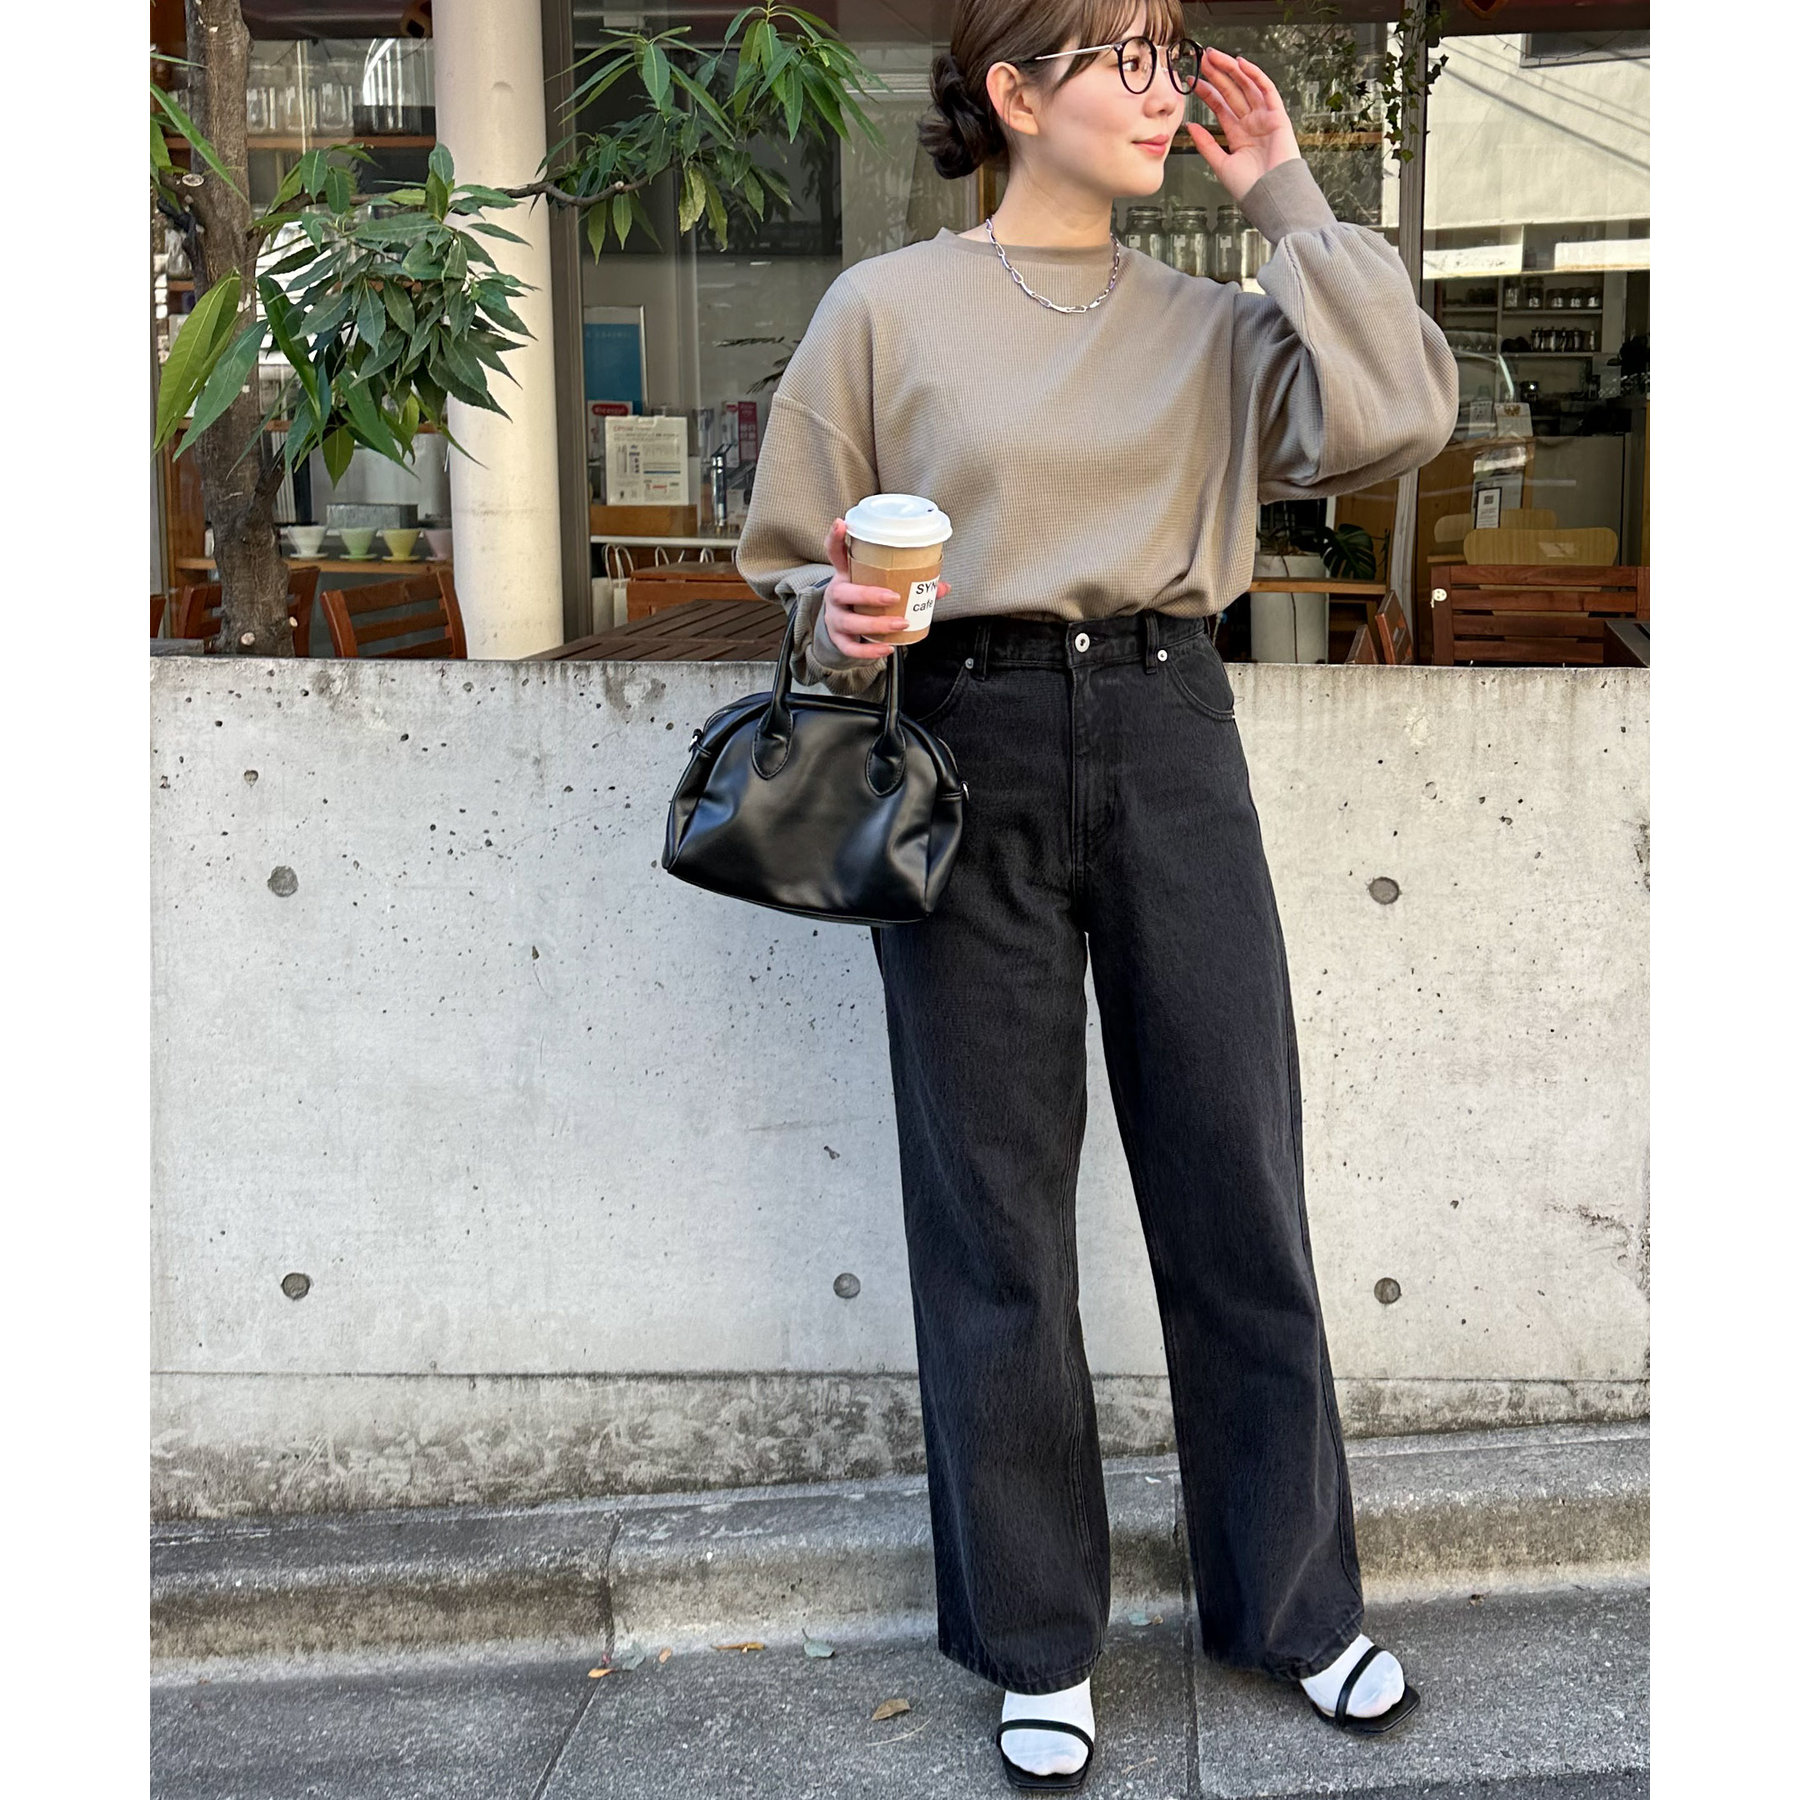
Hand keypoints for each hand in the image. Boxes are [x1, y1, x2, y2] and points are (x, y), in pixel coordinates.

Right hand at [820, 517, 951, 660]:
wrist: (845, 627)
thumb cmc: (866, 600)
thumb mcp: (879, 586)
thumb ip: (909, 583)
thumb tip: (941, 586)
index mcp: (845, 574)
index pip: (835, 552)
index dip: (835, 538)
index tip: (841, 524)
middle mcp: (836, 594)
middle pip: (842, 591)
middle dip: (868, 595)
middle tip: (894, 597)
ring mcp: (834, 617)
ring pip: (848, 621)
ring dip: (875, 624)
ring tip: (900, 623)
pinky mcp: (838, 639)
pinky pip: (850, 647)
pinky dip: (868, 651)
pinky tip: (887, 649)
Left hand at [1182, 47, 1302, 201]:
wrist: (1271, 196)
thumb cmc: (1250, 187)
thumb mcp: (1220, 164)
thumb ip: (1205, 144)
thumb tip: (1189, 126)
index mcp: (1238, 136)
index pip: (1221, 108)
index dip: (1207, 93)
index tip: (1192, 81)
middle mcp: (1251, 124)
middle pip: (1232, 93)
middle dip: (1217, 75)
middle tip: (1202, 59)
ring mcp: (1264, 118)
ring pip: (1246, 87)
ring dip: (1231, 70)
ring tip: (1215, 57)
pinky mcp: (1277, 116)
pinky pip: (1266, 90)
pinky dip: (1254, 76)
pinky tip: (1240, 64)